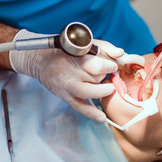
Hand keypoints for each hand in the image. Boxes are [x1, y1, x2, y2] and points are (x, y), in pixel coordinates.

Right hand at [9, 29, 123, 121]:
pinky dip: (91, 113)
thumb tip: (121, 53)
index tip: (112, 66)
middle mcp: (70, 72)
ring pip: (87, 92)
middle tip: (108, 74)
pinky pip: (79, 107)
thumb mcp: (83, 44)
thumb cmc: (65, 51)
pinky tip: (102, 118)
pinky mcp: (65, 96)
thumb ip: (104, 47)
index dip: (107, 65)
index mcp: (74, 57)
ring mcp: (67, 86)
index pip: (94, 64)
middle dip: (104, 76)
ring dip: (101, 92)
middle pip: (94, 78)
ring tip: (110, 89)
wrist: (40, 61)